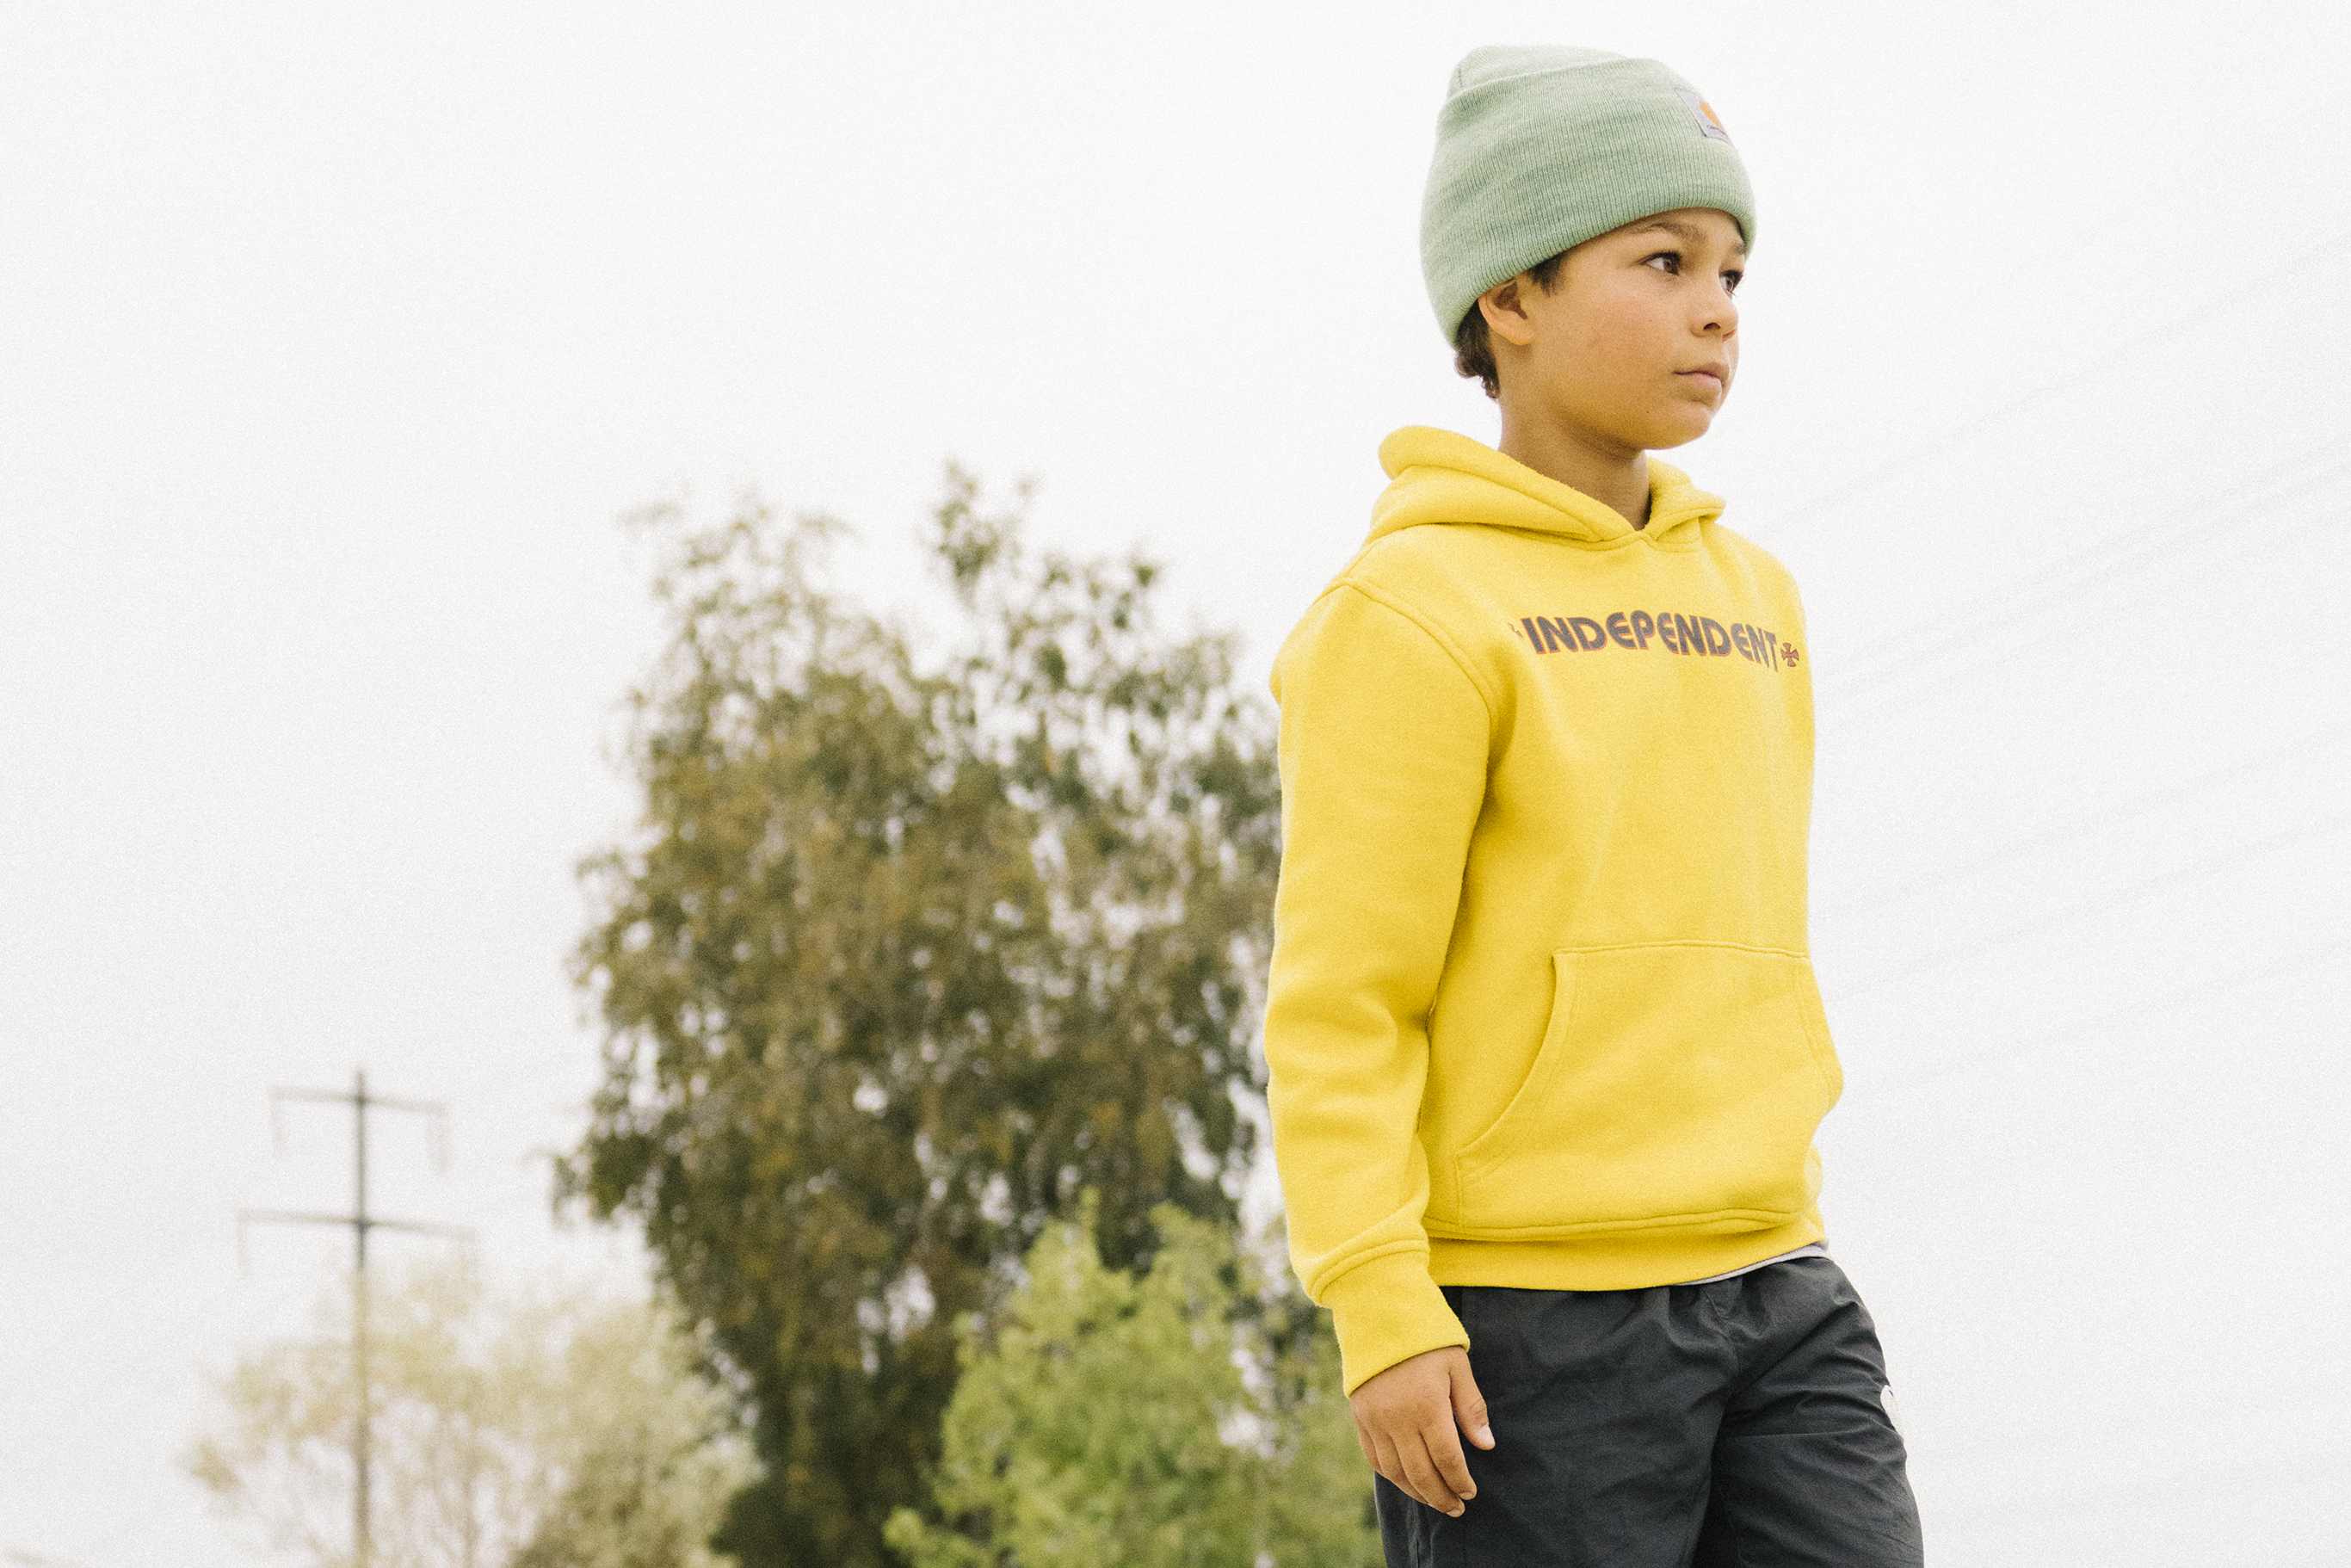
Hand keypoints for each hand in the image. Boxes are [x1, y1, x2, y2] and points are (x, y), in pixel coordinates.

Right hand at [1348, 1345, 1493, 1516]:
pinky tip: (1405, 1481)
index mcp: (1428, 1406)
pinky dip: (1391, 1476)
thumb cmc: (1425, 1338)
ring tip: (1433, 1500)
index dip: (1460, 1481)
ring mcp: (1375, 1420)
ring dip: (1416, 1492)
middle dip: (1441, 1496)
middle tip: (1456, 1508)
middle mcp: (1398, 1419)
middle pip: (1421, 1473)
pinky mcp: (1360, 1417)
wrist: (1377, 1314)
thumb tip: (1486, 1445)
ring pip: (1395, 1472)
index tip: (1470, 1492)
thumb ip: (1471, 1407)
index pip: (1447, 1459)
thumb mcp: (1457, 1365)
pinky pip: (1374, 1457)